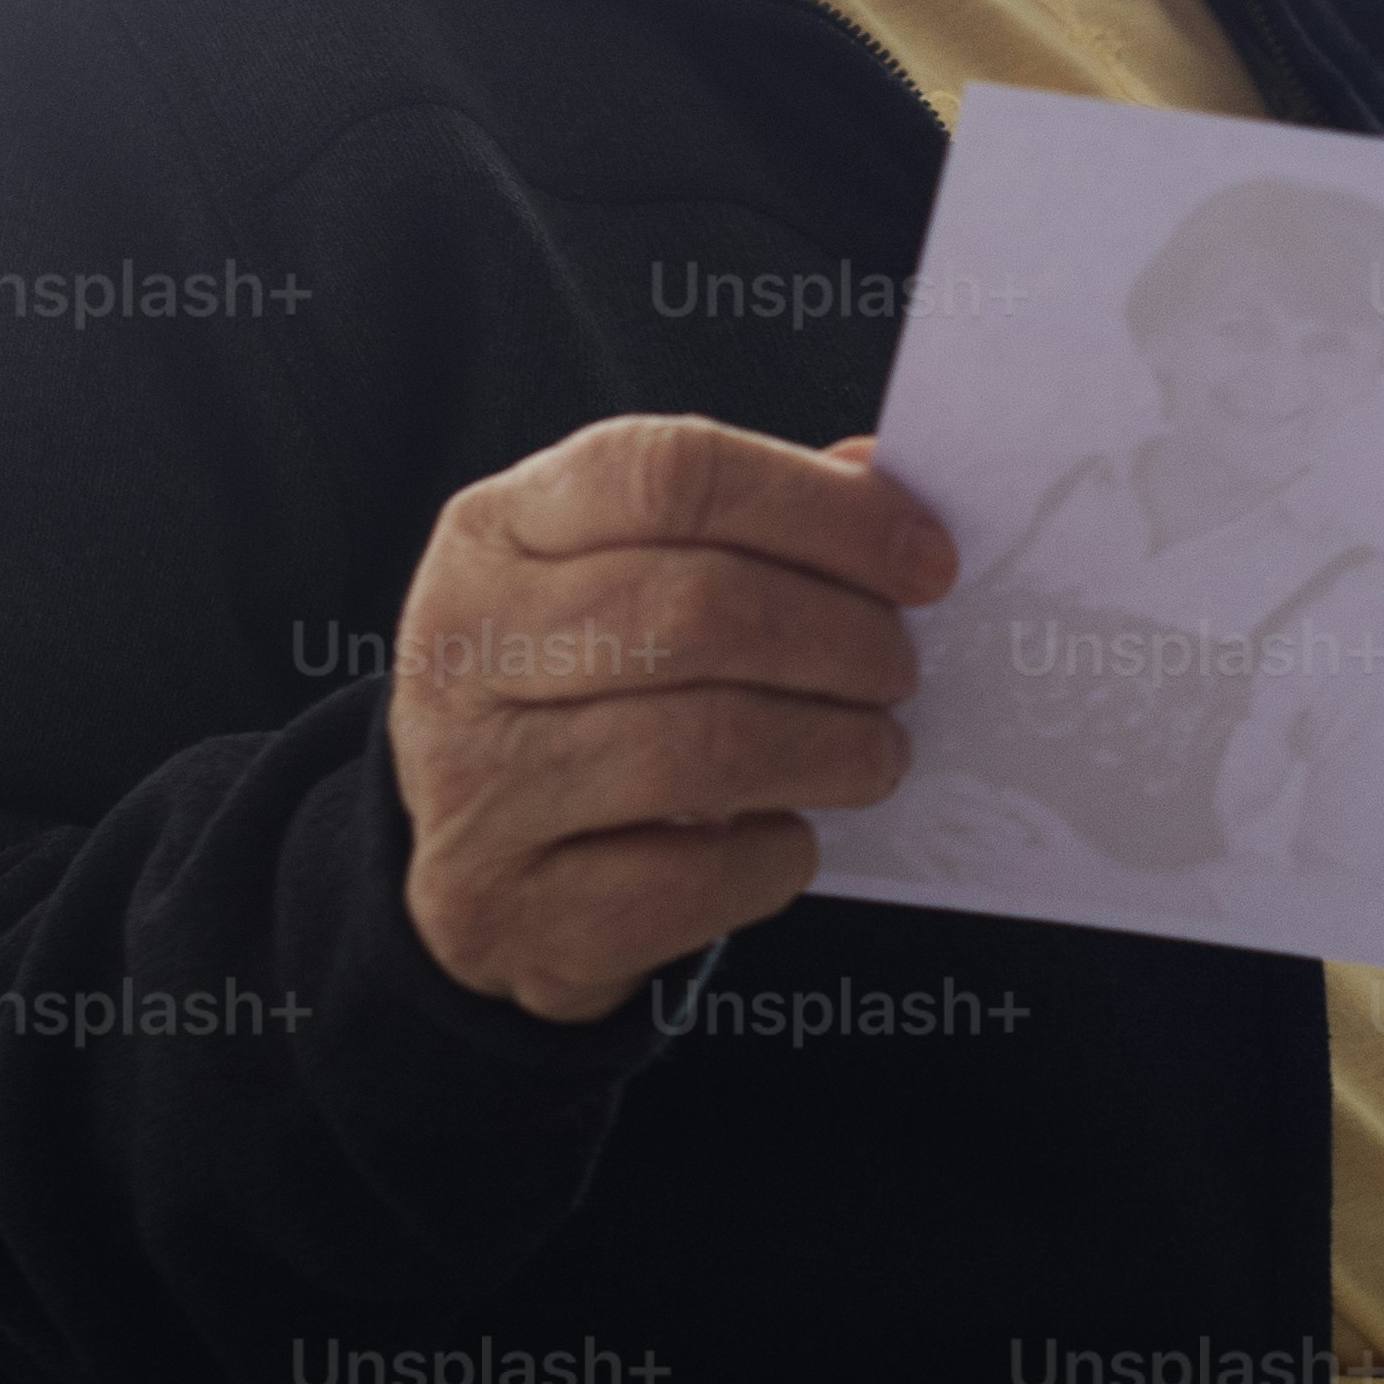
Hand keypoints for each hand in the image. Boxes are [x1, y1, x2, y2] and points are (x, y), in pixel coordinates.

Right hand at [389, 418, 956, 1022]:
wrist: (460, 869)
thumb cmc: (570, 694)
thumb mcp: (617, 576)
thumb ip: (741, 525)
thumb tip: (880, 489)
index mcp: (495, 532)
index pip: (670, 475)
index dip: (821, 509)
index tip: (923, 559)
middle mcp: (464, 647)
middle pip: (700, 611)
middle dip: (843, 639)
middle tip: (898, 669)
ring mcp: (479, 786)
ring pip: (705, 747)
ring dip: (833, 749)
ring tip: (876, 752)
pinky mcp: (514, 908)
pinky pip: (696, 876)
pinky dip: (778, 854)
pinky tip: (790, 834)